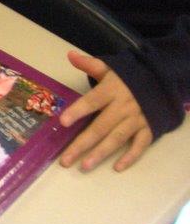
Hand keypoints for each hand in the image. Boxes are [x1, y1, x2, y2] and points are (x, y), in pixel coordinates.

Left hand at [58, 50, 152, 172]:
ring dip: (100, 154)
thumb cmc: (128, 78)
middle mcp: (123, 107)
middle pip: (101, 127)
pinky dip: (130, 157)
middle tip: (65, 159)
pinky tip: (117, 168)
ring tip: (84, 166)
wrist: (161, 82)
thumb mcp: (110, 68)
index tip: (63, 123)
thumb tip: (70, 55)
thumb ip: (89, 64)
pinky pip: (140, 146)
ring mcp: (137, 120)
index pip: (92, 101)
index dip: (78, 111)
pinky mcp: (149, 130)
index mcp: (112, 90)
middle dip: (82, 144)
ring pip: (117, 139)